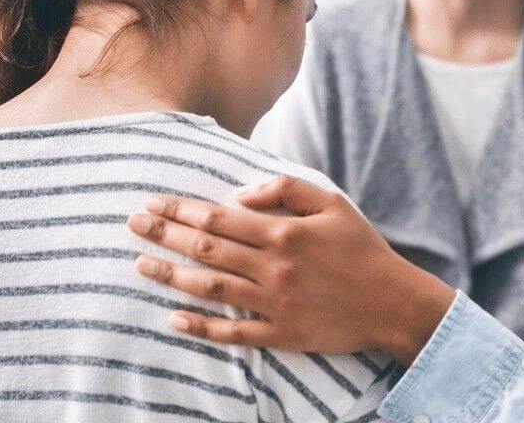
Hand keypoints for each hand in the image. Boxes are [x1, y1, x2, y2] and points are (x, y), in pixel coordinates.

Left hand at [127, 176, 455, 364]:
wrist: (391, 302)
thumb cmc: (361, 247)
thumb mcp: (332, 202)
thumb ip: (286, 189)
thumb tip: (239, 195)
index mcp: (283, 233)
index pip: (219, 219)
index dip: (181, 210)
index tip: (153, 202)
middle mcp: (272, 268)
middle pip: (206, 250)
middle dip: (164, 236)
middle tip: (132, 225)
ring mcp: (273, 304)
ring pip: (210, 288)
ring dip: (170, 277)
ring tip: (139, 267)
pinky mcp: (279, 334)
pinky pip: (231, 332)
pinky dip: (200, 326)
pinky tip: (173, 318)